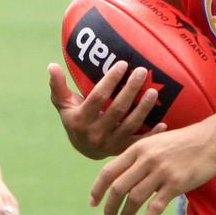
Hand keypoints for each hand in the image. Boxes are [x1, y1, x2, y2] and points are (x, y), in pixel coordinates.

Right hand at [48, 60, 163, 159]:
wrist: (83, 148)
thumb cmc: (74, 117)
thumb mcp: (62, 103)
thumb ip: (58, 85)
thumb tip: (52, 65)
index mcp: (80, 120)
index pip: (98, 97)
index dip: (111, 81)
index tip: (123, 64)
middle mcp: (95, 134)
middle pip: (117, 110)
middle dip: (131, 89)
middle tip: (142, 71)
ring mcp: (110, 144)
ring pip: (130, 125)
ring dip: (143, 108)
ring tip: (154, 91)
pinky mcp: (122, 150)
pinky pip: (139, 142)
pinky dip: (152, 134)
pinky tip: (164, 122)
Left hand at [89, 118, 215, 214]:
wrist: (211, 139)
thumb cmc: (181, 142)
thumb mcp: (154, 143)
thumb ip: (137, 157)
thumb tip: (120, 177)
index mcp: (137, 148)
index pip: (109, 170)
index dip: (97, 188)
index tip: (93, 202)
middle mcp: (146, 159)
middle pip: (118, 187)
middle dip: (109, 206)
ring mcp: (161, 172)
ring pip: (134, 198)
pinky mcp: (176, 184)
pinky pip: (155, 206)